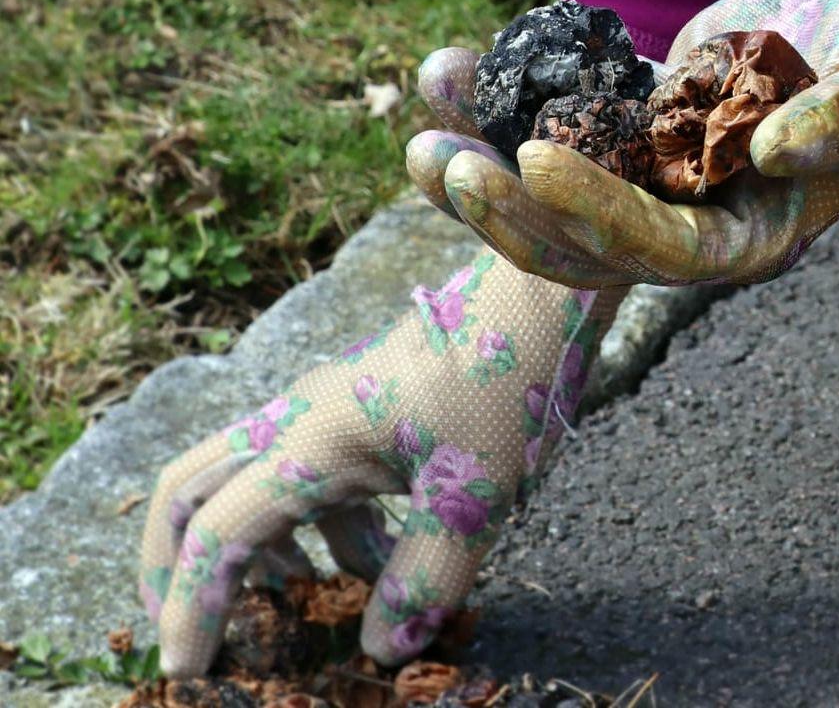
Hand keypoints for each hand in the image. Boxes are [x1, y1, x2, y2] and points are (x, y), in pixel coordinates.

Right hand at [139, 241, 622, 676]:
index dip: (194, 609)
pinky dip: (323, 532)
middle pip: (190, 492)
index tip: (191, 672)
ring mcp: (328, 410)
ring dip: (256, 550)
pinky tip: (373, 569)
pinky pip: (315, 478)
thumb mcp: (474, 496)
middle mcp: (299, 420)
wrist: (540, 294)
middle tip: (189, 633)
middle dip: (172, 567)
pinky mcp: (364, 410)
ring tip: (293, 613)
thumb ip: (424, 580)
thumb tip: (381, 649)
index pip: (218, 536)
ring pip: (251, 484)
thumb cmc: (507, 379)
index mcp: (309, 441)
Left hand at [410, 0, 838, 286]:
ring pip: (551, 186)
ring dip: (483, 155)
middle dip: (505, 206)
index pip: (659, 248)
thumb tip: (770, 150)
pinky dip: (505, 96)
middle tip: (436, 160)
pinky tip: (451, 65)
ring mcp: (654, 172)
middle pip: (579, 239)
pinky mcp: (633, 119)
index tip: (533, 160)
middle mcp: (691, 219)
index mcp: (748, 238)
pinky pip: (559, 118)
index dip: (594, 214)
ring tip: (423, 110)